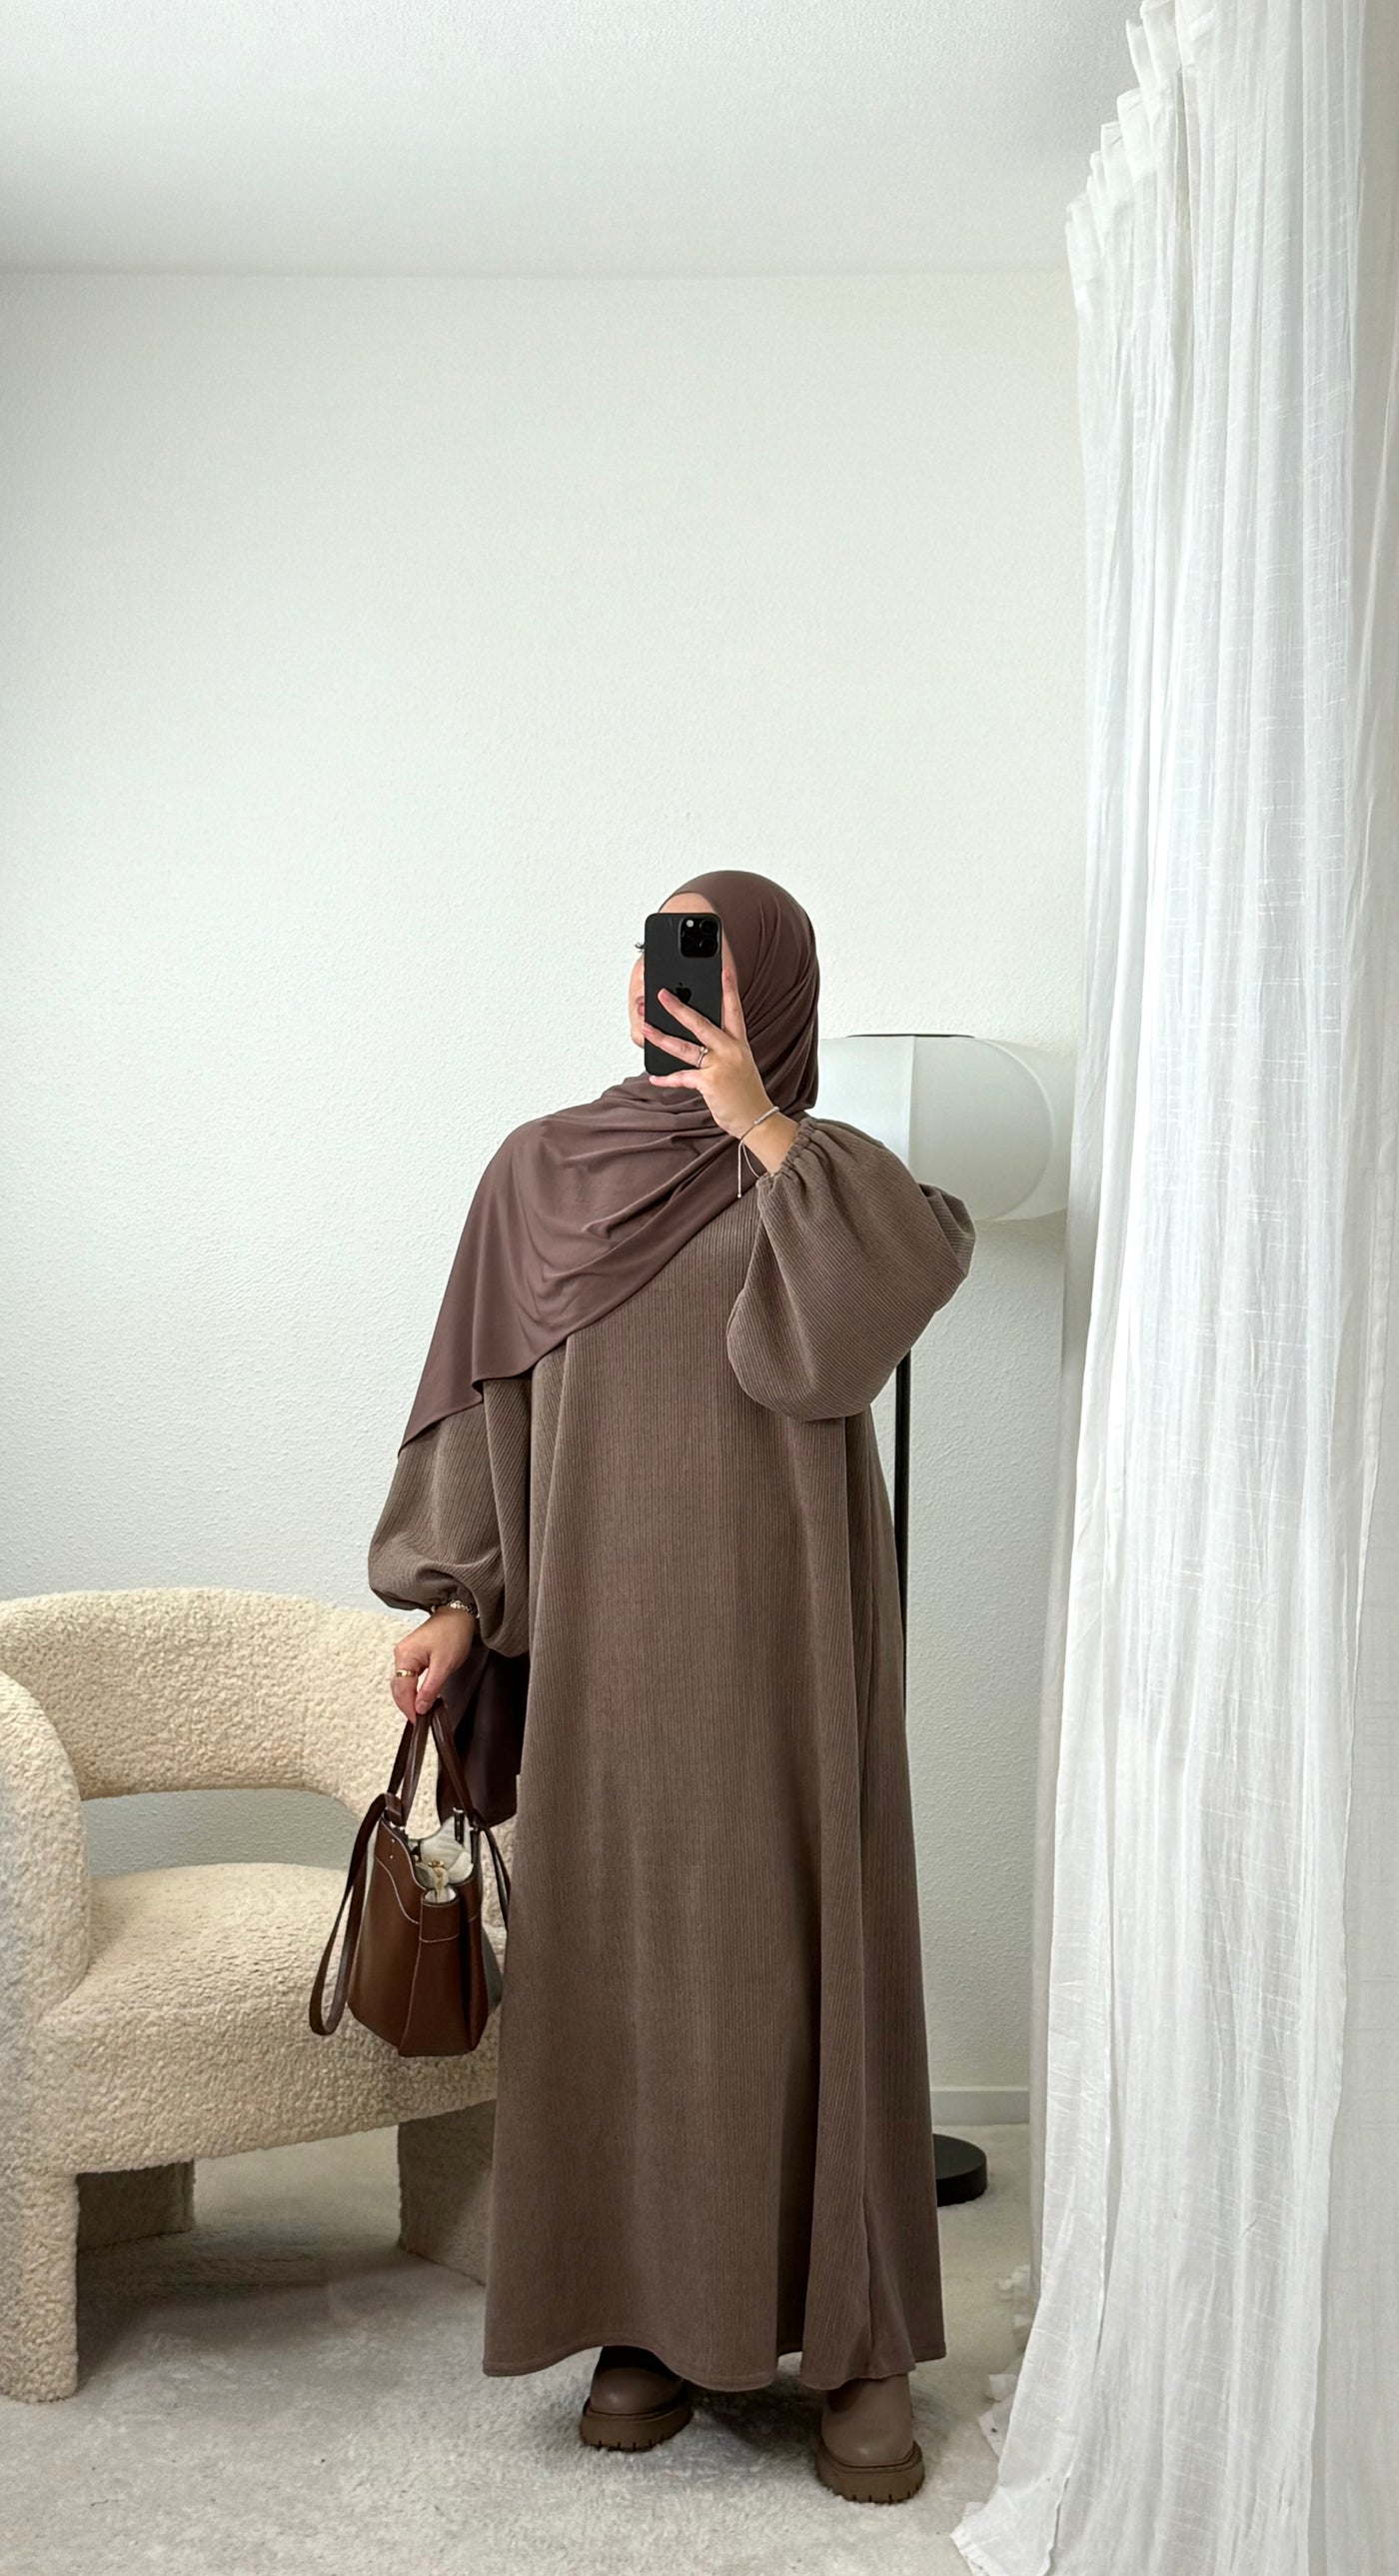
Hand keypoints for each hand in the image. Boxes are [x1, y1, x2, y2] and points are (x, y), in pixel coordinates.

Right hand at [389, 1605, 476, 1722]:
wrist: (458, 1614)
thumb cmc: (453, 1633)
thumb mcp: (444, 1665)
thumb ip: (430, 1688)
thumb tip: (420, 1707)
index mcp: (405, 1656)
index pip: (402, 1690)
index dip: (409, 1708)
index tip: (418, 1721)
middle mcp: (400, 1654)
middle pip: (398, 1688)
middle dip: (407, 1705)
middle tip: (419, 1720)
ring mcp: (404, 1654)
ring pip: (402, 1683)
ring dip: (409, 1698)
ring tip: (420, 1711)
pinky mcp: (411, 1654)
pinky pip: (407, 1677)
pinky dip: (412, 1689)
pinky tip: (419, 1696)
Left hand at [641, 939, 774, 1139]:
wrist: (758, 1119)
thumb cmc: (746, 1093)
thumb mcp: (740, 1065)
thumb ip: (721, 1050)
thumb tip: (696, 1042)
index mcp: (739, 1043)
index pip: (734, 1008)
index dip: (729, 987)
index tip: (724, 968)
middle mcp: (730, 1050)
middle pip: (701, 1022)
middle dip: (678, 1007)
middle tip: (662, 994)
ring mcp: (720, 1065)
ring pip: (685, 1047)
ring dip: (662, 1037)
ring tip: (645, 1027)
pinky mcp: (710, 1083)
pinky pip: (682, 1077)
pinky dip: (667, 1079)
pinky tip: (654, 1077)